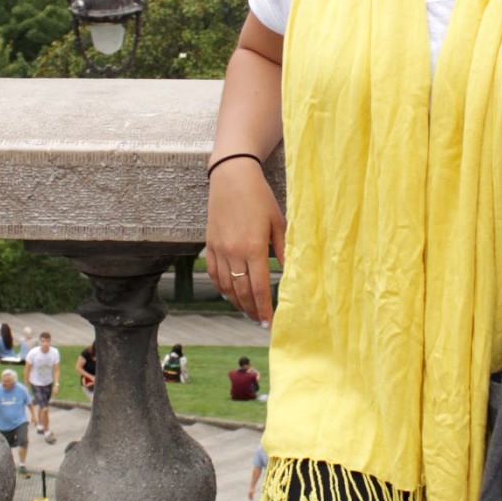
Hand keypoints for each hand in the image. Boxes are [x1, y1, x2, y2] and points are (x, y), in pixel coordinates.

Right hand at [206, 156, 285, 322]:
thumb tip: (292, 273)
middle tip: (260, 321)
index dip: (264, 309)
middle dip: (251, 310)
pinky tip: (229, 294)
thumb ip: (283, 249)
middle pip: (241, 292)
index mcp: (253, 247)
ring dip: (236, 302)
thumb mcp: (277, 221)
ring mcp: (219, 249)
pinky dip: (221, 288)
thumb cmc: (259, 196)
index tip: (269, 324)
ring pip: (225, 287)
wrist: (231, 176)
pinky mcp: (209, 244)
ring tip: (247, 311)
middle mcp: (234, 252)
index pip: (259, 288)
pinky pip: (214, 274)